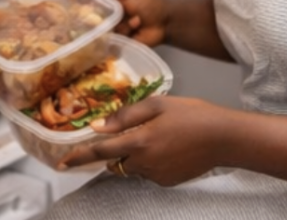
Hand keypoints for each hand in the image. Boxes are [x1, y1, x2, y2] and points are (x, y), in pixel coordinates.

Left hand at [58, 95, 228, 186]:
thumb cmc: (193, 114)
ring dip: (136, 155)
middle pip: (116, 161)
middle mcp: (144, 163)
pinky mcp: (168, 182)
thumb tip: (98, 126)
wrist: (225, 138)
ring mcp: (156, 175)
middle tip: (135, 132)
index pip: (100, 152)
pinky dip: (151, 161)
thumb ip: (125, 116)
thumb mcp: (158, 105)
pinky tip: (170, 147)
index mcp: (139, 141)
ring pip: (133, 167)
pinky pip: (149, 172)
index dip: (79, 157)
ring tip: (160, 135)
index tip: (62, 163)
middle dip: (117, 150)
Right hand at [78, 0, 168, 46]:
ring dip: (121, 25)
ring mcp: (110, 30)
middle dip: (100, 18)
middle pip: (89, 19)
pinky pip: (110, 44)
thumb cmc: (147, 0)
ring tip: (136, 20)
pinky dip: (124, 35)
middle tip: (117, 13)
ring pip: (101, 32)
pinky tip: (136, 29)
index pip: (83, 1)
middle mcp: (104, 14)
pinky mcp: (116, 43)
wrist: (165, 21)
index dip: (78, 3)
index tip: (76, 3)